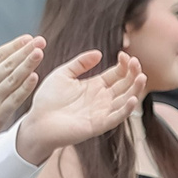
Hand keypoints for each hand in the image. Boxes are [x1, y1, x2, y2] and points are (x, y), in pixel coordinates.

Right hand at [0, 34, 43, 157]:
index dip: (13, 46)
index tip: (27, 39)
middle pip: (8, 64)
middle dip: (26, 51)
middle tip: (40, 41)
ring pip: (14, 78)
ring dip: (28, 64)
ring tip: (40, 52)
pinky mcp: (0, 114)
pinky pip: (16, 98)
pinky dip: (25, 87)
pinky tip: (35, 76)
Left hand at [16, 49, 147, 161]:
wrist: (36, 121)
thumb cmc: (47, 99)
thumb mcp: (63, 74)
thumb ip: (79, 63)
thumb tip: (98, 53)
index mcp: (95, 86)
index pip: (117, 74)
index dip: (124, 65)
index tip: (124, 55)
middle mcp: (102, 99)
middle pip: (126, 85)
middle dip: (133, 73)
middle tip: (135, 62)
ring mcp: (102, 112)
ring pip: (126, 100)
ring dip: (136, 89)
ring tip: (141, 76)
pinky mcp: (98, 125)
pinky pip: (117, 117)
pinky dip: (126, 109)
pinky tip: (133, 98)